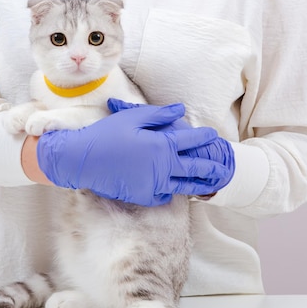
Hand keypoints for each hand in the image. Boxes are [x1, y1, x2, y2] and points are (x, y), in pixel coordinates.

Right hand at [36, 103, 231, 205]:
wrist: (82, 161)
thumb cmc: (105, 136)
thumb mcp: (131, 118)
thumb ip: (159, 115)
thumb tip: (180, 110)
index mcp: (162, 145)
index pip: (190, 140)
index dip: (203, 137)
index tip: (212, 136)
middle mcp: (163, 166)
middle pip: (195, 167)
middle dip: (212, 166)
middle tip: (224, 167)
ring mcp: (154, 184)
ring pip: (185, 186)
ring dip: (201, 185)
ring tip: (213, 185)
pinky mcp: (144, 196)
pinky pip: (164, 196)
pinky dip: (171, 193)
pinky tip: (176, 190)